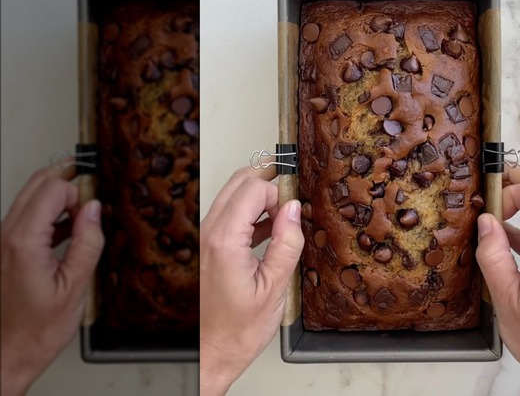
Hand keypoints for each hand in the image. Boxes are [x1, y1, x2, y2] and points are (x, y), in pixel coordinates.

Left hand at [0, 165, 103, 395]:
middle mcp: (6, 235)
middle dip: (68, 183)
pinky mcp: (5, 248)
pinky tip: (69, 230)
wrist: (9, 352)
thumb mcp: (76, 286)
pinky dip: (50, 213)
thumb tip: (94, 210)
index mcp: (24, 242)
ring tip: (84, 218)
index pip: (53, 190)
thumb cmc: (38, 329)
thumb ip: (87, 243)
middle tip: (94, 198)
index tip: (97, 209)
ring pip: (31, 196)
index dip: (80, 193)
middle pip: (38, 183)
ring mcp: (2, 240)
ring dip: (59, 198)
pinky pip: (27, 216)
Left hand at [199, 167, 303, 395]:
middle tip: (294, 195)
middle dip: (269, 182)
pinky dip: (253, 212)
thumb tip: (293, 209)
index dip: (280, 193)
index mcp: (225, 241)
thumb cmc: (239, 329)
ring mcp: (208, 238)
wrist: (214, 351)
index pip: (253, 190)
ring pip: (234, 195)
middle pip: (239, 182)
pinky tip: (273, 228)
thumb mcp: (275, 287)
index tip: (296, 209)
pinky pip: (232, 214)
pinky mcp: (211, 246)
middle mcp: (210, 234)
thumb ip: (287, 243)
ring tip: (286, 215)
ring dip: (261, 196)